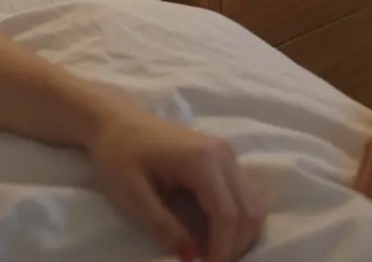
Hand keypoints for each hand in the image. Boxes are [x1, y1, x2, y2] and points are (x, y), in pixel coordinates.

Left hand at [88, 106, 265, 261]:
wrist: (117, 121)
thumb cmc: (118, 155)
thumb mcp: (131, 195)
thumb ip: (162, 226)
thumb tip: (192, 256)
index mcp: (201, 160)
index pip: (227, 214)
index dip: (223, 249)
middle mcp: (223, 154)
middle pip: (249, 210)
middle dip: (236, 245)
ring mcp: (227, 153)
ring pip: (254, 202)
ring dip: (243, 234)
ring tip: (217, 253)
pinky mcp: (225, 157)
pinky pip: (246, 193)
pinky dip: (241, 219)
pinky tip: (219, 234)